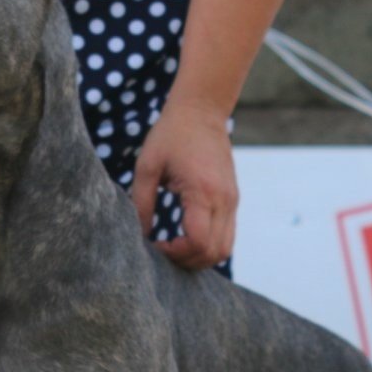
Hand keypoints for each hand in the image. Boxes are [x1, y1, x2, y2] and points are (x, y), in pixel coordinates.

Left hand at [131, 102, 238, 269]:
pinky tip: (184, 237)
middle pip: (214, 252)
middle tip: (162, 251)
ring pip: (224, 249)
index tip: (155, 245)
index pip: (198, 241)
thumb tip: (139, 236)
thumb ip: (142, 203)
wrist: (202, 110)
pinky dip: (208, 245)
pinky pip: (226, 236)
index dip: (175, 253)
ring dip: (199, 257)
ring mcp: (232, 201)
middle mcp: (224, 199)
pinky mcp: (232, 199)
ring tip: (174, 248)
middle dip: (187, 261)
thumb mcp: (147, 167)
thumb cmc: (170, 134)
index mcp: (203, 191)